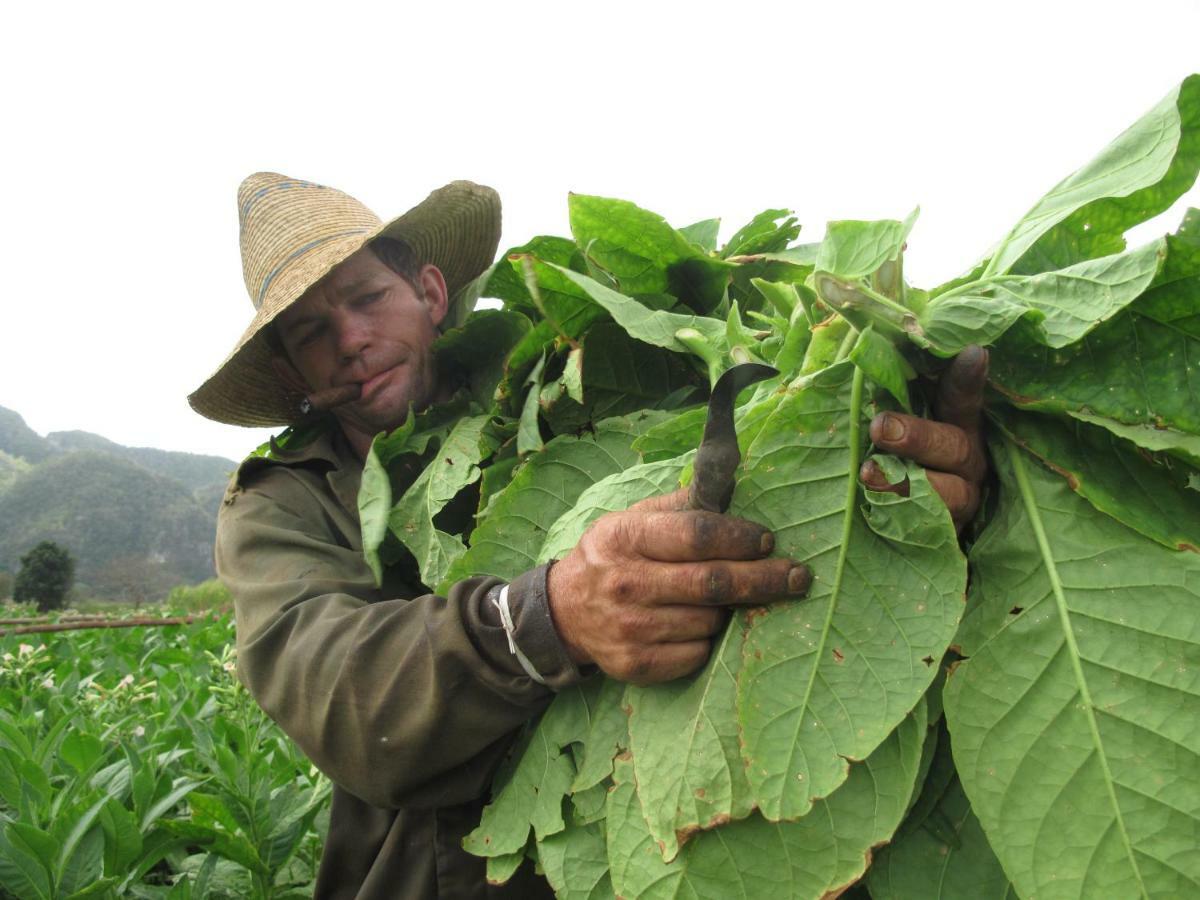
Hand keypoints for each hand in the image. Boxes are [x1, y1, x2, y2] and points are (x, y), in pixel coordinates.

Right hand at [547, 489, 810, 684]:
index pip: (696, 534)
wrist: (563, 611)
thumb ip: (679, 506)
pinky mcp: (635, 663)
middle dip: (764, 579)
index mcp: (626, 537)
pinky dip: (708, 641)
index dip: (739, 537)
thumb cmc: (612, 556)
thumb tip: (731, 486)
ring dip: (729, 612)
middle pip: (712, 582)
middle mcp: (626, 582)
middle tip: (797, 576)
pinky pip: (696, 654)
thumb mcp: (632, 519)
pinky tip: (699, 627)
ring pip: (710, 621)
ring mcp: (630, 627)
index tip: (767, 540)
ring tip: (725, 601)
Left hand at [859, 345, 988, 529]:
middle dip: (918, 437)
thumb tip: (861, 360)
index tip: (975, 353)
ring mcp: (962, 500)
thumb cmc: (902, 459)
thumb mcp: (906, 427)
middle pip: (953, 446)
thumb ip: (894, 401)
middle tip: (881, 428)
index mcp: (959, 428)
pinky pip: (929, 530)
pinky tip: (874, 513)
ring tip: (868, 474)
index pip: (963, 400)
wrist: (913, 529)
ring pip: (946, 493)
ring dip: (905, 483)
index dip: (968, 379)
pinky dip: (901, 520)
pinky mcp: (948, 535)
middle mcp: (967, 462)